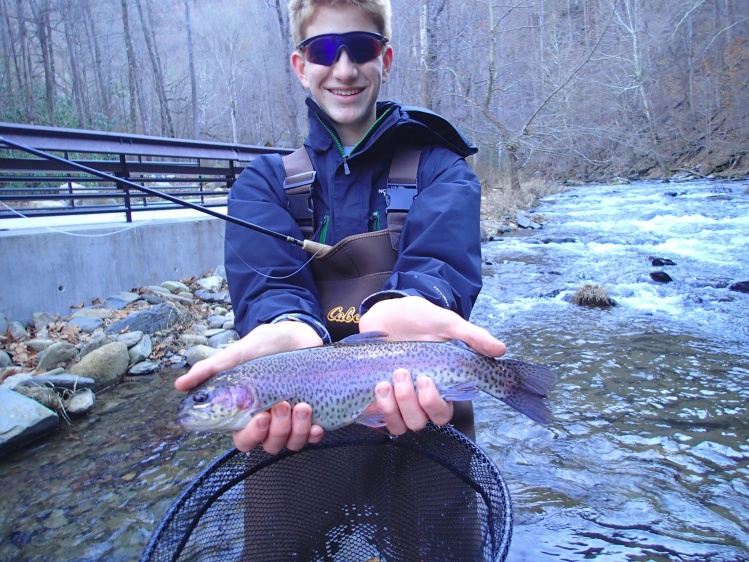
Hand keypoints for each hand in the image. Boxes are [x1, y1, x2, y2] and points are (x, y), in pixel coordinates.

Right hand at [174, 321, 324, 452]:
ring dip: (297, 429)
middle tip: (281, 405)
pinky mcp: (313, 414)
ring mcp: (291, 419)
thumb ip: (211, 370)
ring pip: (291, 444)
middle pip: (268, 445)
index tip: (260, 417)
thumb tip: (179, 385)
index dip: (251, 436)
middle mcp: (269, 421)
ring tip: (302, 405)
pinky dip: (314, 434)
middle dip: (277, 430)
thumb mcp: (238, 354)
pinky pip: (312, 437)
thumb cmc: (264, 344)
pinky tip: (316, 424)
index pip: (244, 440)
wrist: (297, 331)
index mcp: (248, 412)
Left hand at [359, 296, 505, 433]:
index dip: (435, 405)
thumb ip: (472, 337)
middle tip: (402, 373)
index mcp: (439, 385)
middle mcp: (418, 398)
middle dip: (409, 402)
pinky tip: (374, 390)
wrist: (388, 310)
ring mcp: (396, 399)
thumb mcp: (447, 323)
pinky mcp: (374, 397)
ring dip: (391, 408)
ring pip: (398, 425)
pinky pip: (375, 420)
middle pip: (419, 423)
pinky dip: (374, 411)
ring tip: (384, 382)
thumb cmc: (419, 318)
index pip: (443, 413)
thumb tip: (500, 350)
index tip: (428, 381)